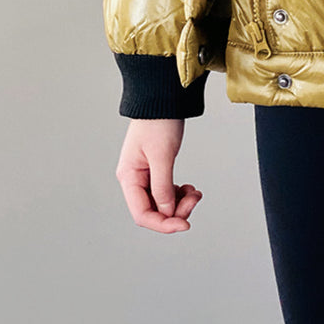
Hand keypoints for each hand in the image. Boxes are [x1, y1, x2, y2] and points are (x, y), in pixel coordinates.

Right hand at [115, 118, 202, 232]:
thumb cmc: (158, 121)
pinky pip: (167, 191)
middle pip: (154, 210)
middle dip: (176, 211)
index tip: (185, 223)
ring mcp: (145, 175)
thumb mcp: (162, 155)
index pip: (142, 214)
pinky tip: (190, 189)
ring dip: (180, 203)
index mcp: (129, 177)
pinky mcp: (156, 169)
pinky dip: (179, 194)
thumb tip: (167, 213)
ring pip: (162, 203)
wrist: (163, 99)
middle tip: (195, 200)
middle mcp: (134, 179)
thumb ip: (163, 187)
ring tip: (195, 192)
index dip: (163, 224)